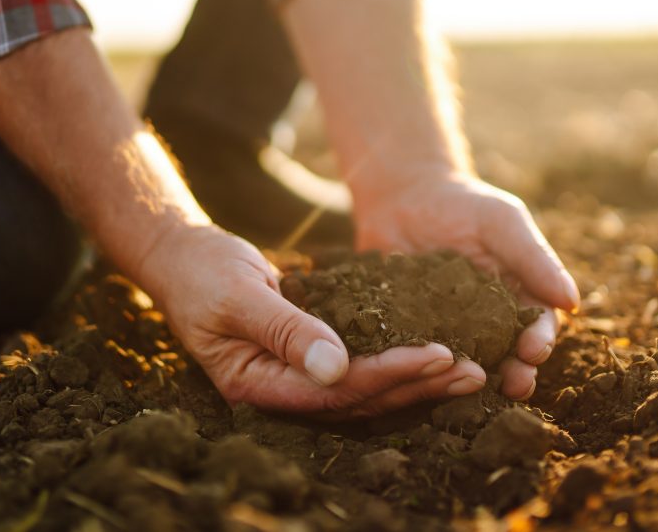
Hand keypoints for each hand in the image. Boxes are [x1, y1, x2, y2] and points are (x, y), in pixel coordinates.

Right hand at [139, 223, 486, 417]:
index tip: (437, 355)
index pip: (335, 392)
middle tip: (474, 372)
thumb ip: (285, 331)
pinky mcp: (309, 357)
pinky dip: (397, 360)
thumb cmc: (203, 271)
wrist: (184, 257)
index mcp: (256, 386)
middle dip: (417, 386)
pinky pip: (359, 367)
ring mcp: (295, 378)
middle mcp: (280, 392)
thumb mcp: (240, 294)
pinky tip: (435, 354)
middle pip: (359, 400)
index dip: (389, 375)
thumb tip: (336, 370)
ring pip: (365, 389)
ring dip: (416, 381)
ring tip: (469, 371)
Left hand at [354, 173, 578, 400]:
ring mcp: (448, 329)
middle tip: (514, 386)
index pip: (537, 327)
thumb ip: (535, 259)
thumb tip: (571, 302)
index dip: (539, 342)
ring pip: (465, 361)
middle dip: (515, 373)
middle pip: (506, 355)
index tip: (534, 351)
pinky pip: (418, 350)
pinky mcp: (410, 330)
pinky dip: (423, 362)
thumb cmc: (464, 204)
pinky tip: (421, 371)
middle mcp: (486, 322)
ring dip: (472, 377)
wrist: (404, 194)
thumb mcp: (502, 222)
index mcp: (517, 297)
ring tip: (472, 386)